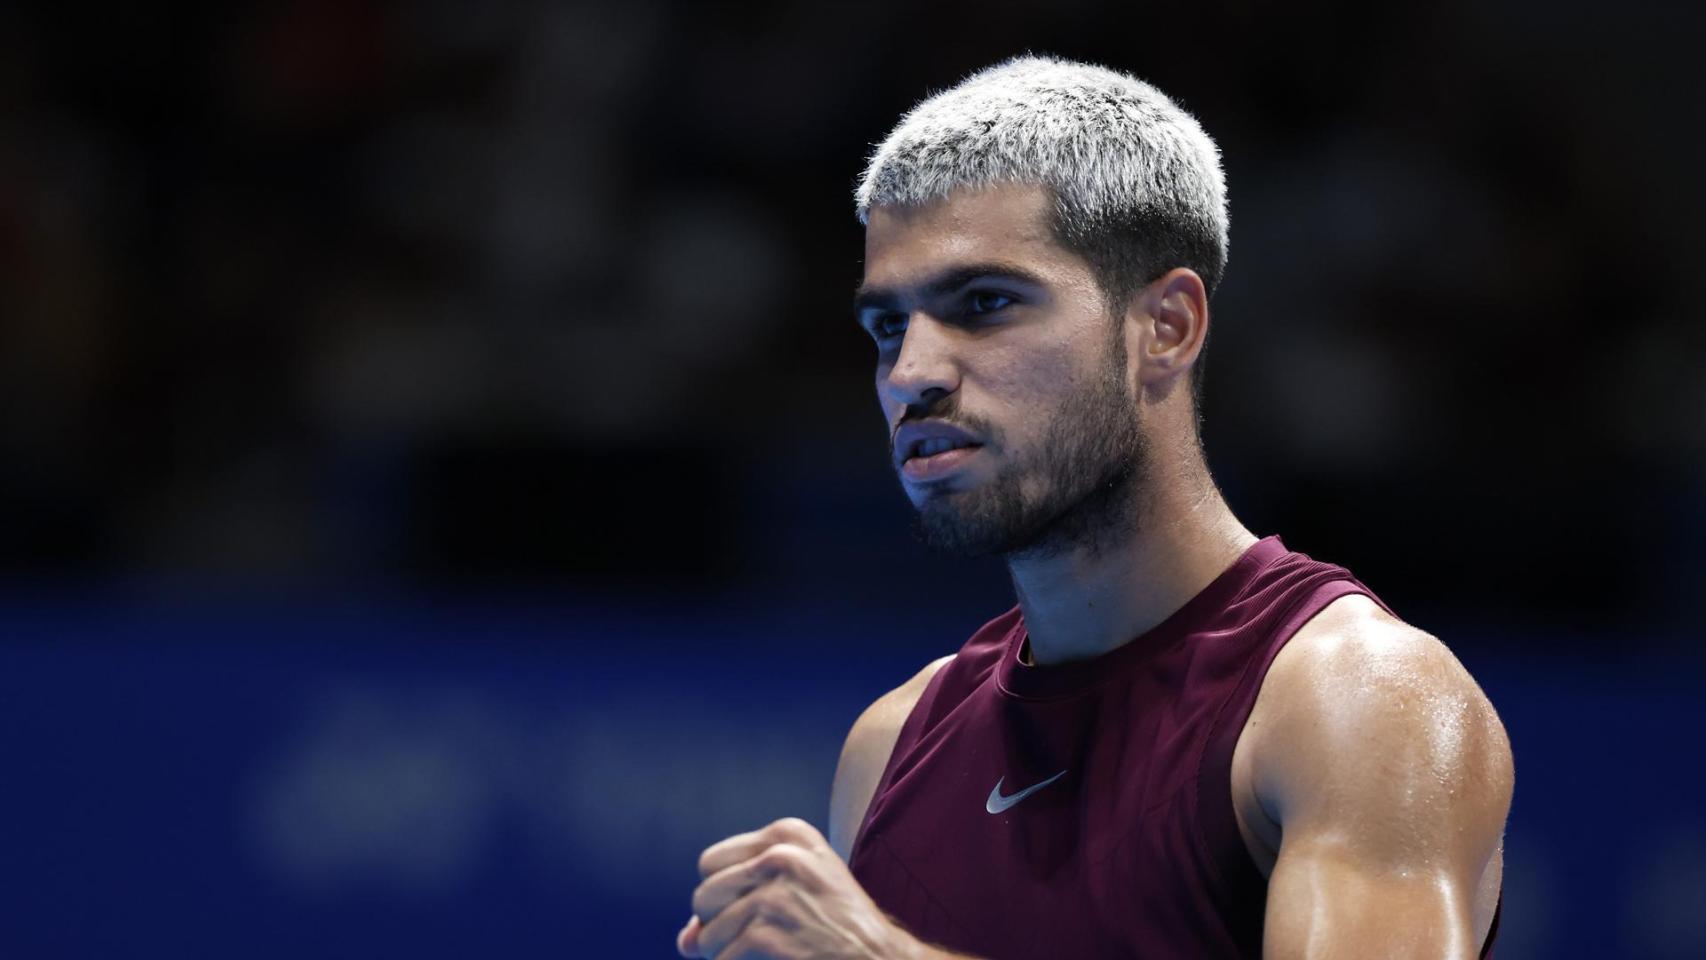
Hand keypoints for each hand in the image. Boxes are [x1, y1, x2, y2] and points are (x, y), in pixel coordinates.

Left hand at [677, 817, 923, 959]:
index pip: (710, 862)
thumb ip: (735, 903)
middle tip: (755, 939)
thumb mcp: (794, 893)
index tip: (751, 910)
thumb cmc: (836, 925)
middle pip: (703, 895)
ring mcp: (774, 896)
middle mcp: (780, 857)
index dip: (722, 895)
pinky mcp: (768, 935)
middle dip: (716, 925)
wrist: (880, 957)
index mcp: (788, 834)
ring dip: (725, 954)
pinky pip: (722, 958)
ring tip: (764, 954)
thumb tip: (684, 940)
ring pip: (707, 933)